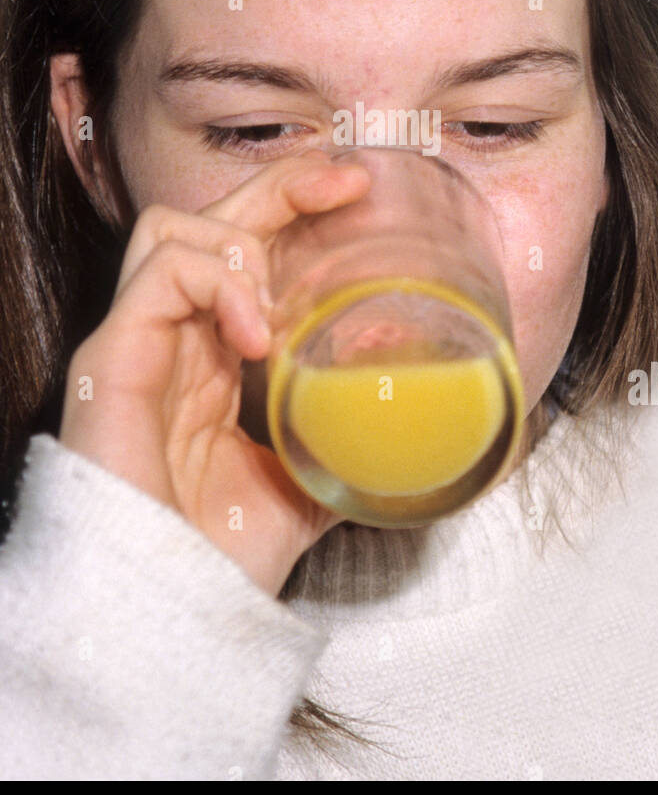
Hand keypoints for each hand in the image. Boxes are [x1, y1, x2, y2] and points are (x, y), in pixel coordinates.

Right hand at [59, 151, 370, 596]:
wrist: (169, 612)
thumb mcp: (307, 484)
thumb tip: (410, 418)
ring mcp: (136, 344)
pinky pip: (161, 275)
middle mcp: (169, 338)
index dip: (290, 205)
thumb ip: (341, 439)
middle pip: (207, 218)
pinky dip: (219, 283)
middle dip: (278, 187)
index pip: (239, 247)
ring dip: (242, 244)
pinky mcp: (109, 360)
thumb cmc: (220, 556)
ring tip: (281, 307)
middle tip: (342, 183)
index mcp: (209, 357)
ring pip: (171, 229)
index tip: (354, 190)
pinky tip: (256, 334)